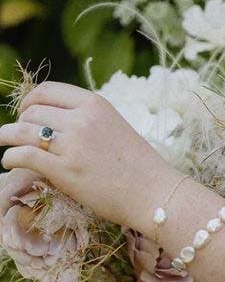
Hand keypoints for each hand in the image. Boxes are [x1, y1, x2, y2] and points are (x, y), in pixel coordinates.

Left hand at [0, 80, 180, 231]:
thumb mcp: (113, 126)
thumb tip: (53, 121)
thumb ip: (86, 119)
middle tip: (17, 135)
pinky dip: (11, 157)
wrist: (153, 190)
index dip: (29, 101)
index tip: (25, 112)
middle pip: (32, 111)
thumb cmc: (137, 163)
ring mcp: (72, 144)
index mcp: (94, 104)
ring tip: (4, 143)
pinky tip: (9, 162)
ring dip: (7, 137)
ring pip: (22, 131)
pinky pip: (24, 155)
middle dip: (19, 122)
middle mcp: (81, 119)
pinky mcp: (65, 170)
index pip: (47, 91)